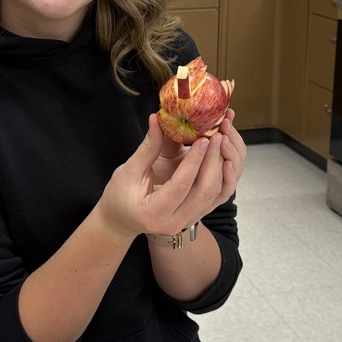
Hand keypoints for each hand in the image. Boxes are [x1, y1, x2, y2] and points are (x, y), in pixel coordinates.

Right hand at [95, 112, 244, 240]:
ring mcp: (187, 221)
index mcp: (153, 213)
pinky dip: (222, 178)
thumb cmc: (118, 196)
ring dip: (221, 168)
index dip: (194, 161)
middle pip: (204, 192)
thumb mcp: (128, 171)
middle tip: (217, 136)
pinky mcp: (194, 216)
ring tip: (222, 143)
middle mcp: (174, 222)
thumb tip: (157, 118)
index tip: (204, 139)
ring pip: (215, 196)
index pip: (180, 185)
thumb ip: (147, 147)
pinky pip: (215, 198)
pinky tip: (224, 159)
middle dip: (213, 162)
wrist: (121, 220)